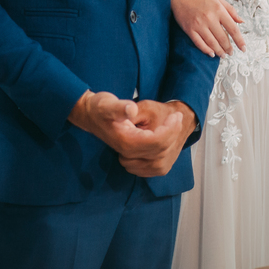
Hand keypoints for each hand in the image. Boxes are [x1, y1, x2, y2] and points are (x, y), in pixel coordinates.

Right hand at [68, 91, 186, 176]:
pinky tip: (164, 137)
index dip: (170, 129)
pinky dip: (164, 151)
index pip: (156, 141)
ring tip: (172, 124)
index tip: (175, 115)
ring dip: (170, 141)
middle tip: (177, 117)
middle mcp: (129, 155)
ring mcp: (131, 161)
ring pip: (160, 158)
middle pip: (160, 150)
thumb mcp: (108, 104)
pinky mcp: (135, 162)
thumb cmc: (100, 108)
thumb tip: (132, 110)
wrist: (91, 116)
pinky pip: (156, 164)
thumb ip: (120, 108)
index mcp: (126, 142)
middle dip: (173, 132)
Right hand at [170, 0, 244, 55]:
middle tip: (231, 52)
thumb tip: (241, 21)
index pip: (233, 29)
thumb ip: (230, 10)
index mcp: (218, 9)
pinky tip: (211, 53)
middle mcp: (209, 18)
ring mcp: (198, 25)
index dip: (239, 41)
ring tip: (223, 55)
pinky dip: (206, 50)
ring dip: (219, 51)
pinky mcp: (189, 29)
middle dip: (229, 48)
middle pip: (223, 38)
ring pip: (212, 43)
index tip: (243, 48)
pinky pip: (199, 43)